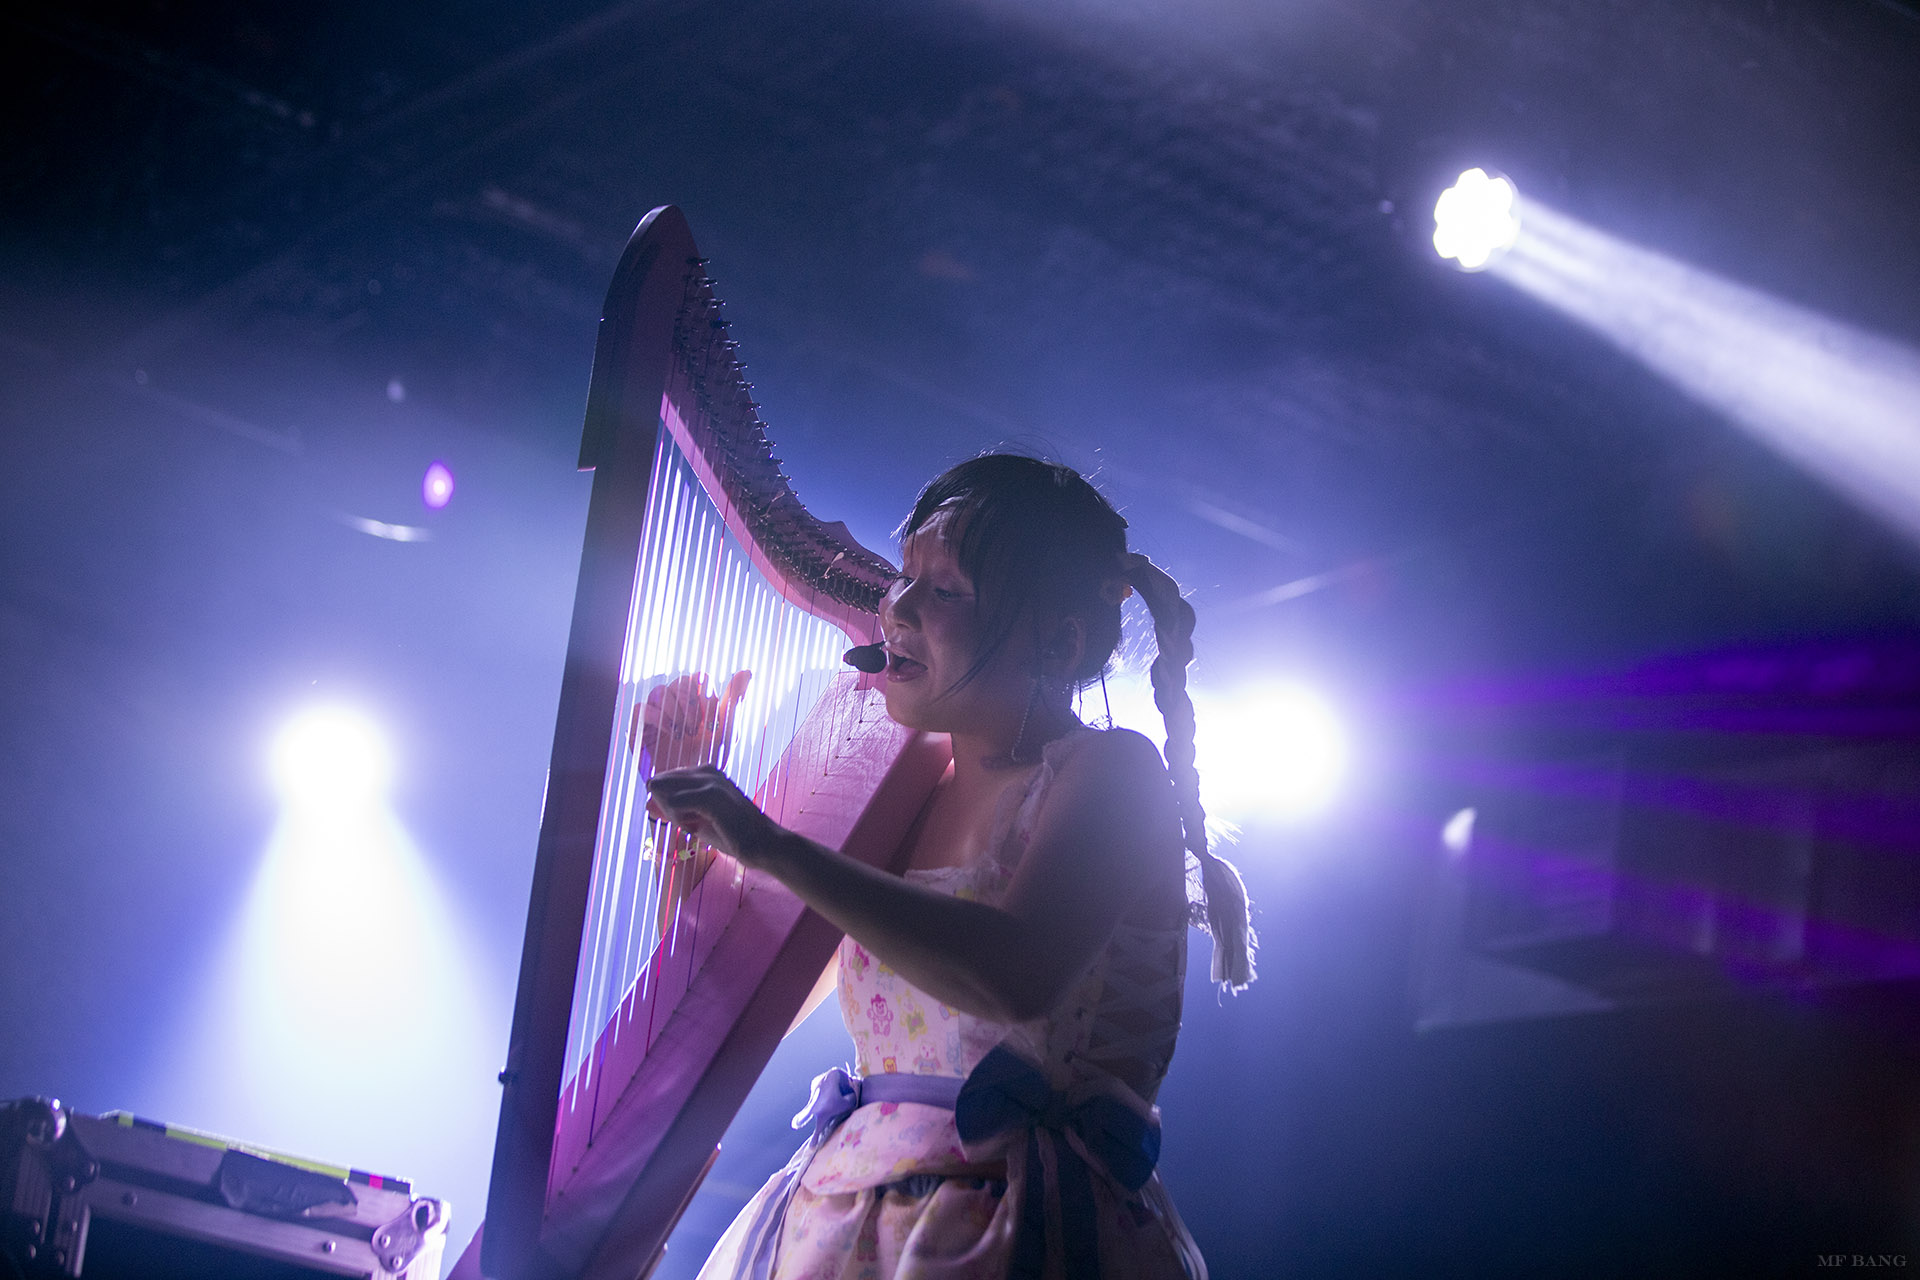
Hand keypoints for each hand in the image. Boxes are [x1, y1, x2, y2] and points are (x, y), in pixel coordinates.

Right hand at [631, 670, 752, 774]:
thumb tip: (746, 671)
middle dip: (690, 702)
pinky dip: (657, 717)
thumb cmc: (708, 761)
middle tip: (696, 727)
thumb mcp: (726, 733)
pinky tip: (670, 732)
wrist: (689, 790)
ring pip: (660, 691)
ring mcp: (656, 714)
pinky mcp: (638, 727)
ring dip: (675, 710)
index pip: (699, 678)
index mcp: (697, 702)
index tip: (710, 719)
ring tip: (684, 733)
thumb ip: (734, 702)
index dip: (705, 694)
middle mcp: (675, 704)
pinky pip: (641, 708)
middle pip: (679, 681)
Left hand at [645, 764, 781, 869]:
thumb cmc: (734, 834)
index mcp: (705, 771)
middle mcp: (706, 770)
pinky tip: (698, 828)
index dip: (665, 805)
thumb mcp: (698, 820)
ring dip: (673, 816)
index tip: (688, 822)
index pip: (664, 780)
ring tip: (697, 827)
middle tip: (692, 826)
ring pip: (664, 794)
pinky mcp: (711, 796)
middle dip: (665, 809)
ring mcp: (709, 781)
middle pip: (659, 784)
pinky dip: (679, 821)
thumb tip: (646, 803)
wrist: (765, 845)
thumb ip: (674, 810)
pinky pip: (673, 806)